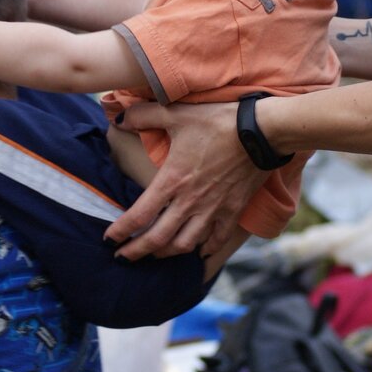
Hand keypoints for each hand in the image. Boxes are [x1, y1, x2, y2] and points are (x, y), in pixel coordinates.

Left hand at [104, 101, 264, 258]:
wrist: (262, 131)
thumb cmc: (218, 121)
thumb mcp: (176, 113)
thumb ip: (143, 115)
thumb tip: (118, 117)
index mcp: (172, 180)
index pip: (139, 215)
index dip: (121, 231)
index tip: (109, 239)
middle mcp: (190, 201)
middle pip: (158, 238)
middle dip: (137, 252)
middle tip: (123, 258)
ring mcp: (213, 209)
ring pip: (185, 244)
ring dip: (166, 253)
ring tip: (155, 254)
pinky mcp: (233, 210)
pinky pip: (216, 239)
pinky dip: (205, 249)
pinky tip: (198, 252)